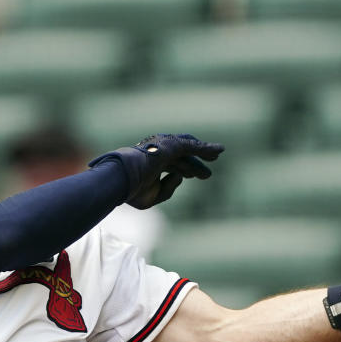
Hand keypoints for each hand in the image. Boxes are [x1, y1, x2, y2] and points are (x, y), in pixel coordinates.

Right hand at [88, 134, 223, 208]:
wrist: (121, 179)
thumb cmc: (131, 190)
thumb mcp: (152, 196)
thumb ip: (168, 188)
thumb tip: (181, 176)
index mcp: (149, 163)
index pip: (168, 164)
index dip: (181, 170)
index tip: (190, 176)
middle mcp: (156, 152)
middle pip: (180, 157)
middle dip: (193, 164)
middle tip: (205, 174)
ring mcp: (163, 147)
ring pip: (188, 149)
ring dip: (203, 153)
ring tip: (216, 156)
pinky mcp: (172, 145)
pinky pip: (193, 146)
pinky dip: (206, 148)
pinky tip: (219, 150)